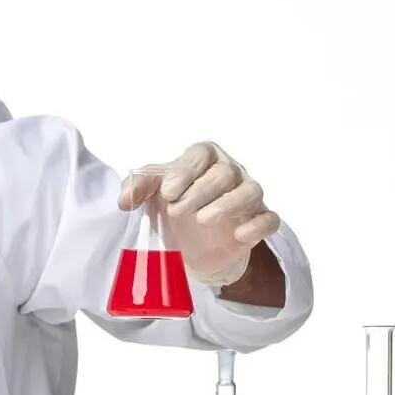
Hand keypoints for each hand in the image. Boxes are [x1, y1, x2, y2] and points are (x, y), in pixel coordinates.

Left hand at [119, 142, 280, 286]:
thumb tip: (125, 200)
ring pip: (250, 191)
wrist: (193, 240)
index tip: (167, 192)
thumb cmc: (175, 203)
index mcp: (204, 159)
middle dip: (200, 191)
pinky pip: (269, 219)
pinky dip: (257, 226)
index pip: (201, 154)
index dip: (185, 171)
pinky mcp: (259, 220)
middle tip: (176, 211)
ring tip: (203, 220)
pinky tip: (240, 236)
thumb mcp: (152, 193)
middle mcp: (230, 172)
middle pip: (224, 173)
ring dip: (228, 205)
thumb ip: (138, 188)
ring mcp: (247, 195)